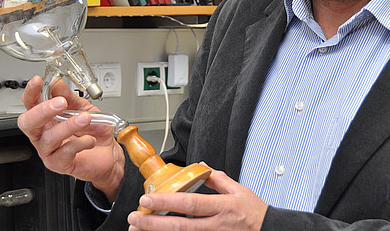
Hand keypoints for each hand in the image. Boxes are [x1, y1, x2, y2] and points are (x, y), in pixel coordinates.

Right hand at [17, 77, 124, 199]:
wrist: (107, 152)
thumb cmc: (92, 130)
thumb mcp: (83, 108)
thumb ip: (69, 96)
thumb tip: (57, 83)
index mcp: (45, 118)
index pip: (30, 104)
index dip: (30, 93)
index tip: (38, 81)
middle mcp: (42, 134)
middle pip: (28, 123)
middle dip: (43, 111)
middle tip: (61, 103)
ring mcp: (49, 150)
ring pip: (49, 138)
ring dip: (68, 125)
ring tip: (85, 119)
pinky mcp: (59, 164)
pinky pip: (65, 152)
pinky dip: (80, 143)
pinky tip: (90, 139)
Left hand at [127, 168, 267, 230]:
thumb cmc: (254, 213)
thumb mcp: (239, 190)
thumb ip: (217, 179)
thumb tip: (200, 166)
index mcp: (222, 206)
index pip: (190, 204)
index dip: (167, 201)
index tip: (148, 198)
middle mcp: (216, 225)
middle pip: (181, 226)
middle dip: (154, 223)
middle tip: (135, 218)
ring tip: (138, 230)